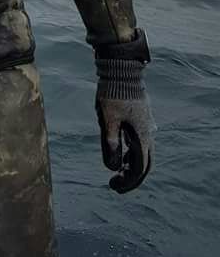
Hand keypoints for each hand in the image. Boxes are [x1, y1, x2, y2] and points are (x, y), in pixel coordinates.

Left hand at [95, 58, 153, 192]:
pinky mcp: (140, 120)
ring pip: (143, 153)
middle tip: (115, 184)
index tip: (113, 186)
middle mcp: (148, 133)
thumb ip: (110, 143)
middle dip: (131, 177)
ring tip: (116, 171)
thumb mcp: (108, 119)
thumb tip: (111, 166)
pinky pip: (140, 143)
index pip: (139, 168)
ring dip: (131, 165)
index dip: (128, 181)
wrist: (121, 70)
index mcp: (141, 136)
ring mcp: (146, 126)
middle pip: (144, 164)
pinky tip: (120, 154)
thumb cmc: (113, 93)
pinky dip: (132, 153)